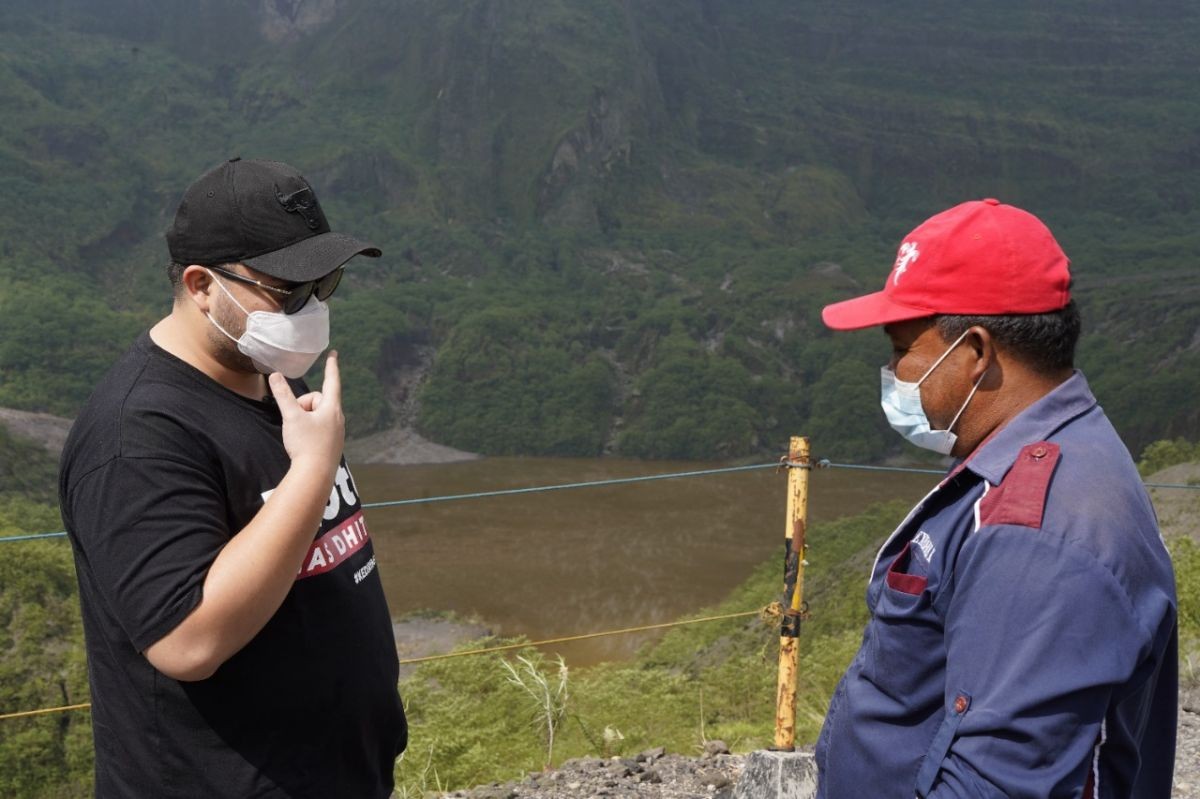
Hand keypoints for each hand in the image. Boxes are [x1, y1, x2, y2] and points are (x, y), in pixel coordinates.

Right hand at [268, 351, 344, 476]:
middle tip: (295, 420)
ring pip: (316, 415)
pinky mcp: (332, 443)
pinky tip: (304, 444)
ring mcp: (337, 432)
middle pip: (317, 400)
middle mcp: (338, 418)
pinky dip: (308, 430)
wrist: (315, 475)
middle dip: (303, 405)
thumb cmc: (305, 445)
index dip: (331, 366)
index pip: (331, 381)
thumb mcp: (292, 417)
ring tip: (299, 435)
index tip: (333, 354)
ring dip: (304, 418)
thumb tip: (274, 375)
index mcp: (332, 408)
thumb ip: (283, 395)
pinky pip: (318, 428)